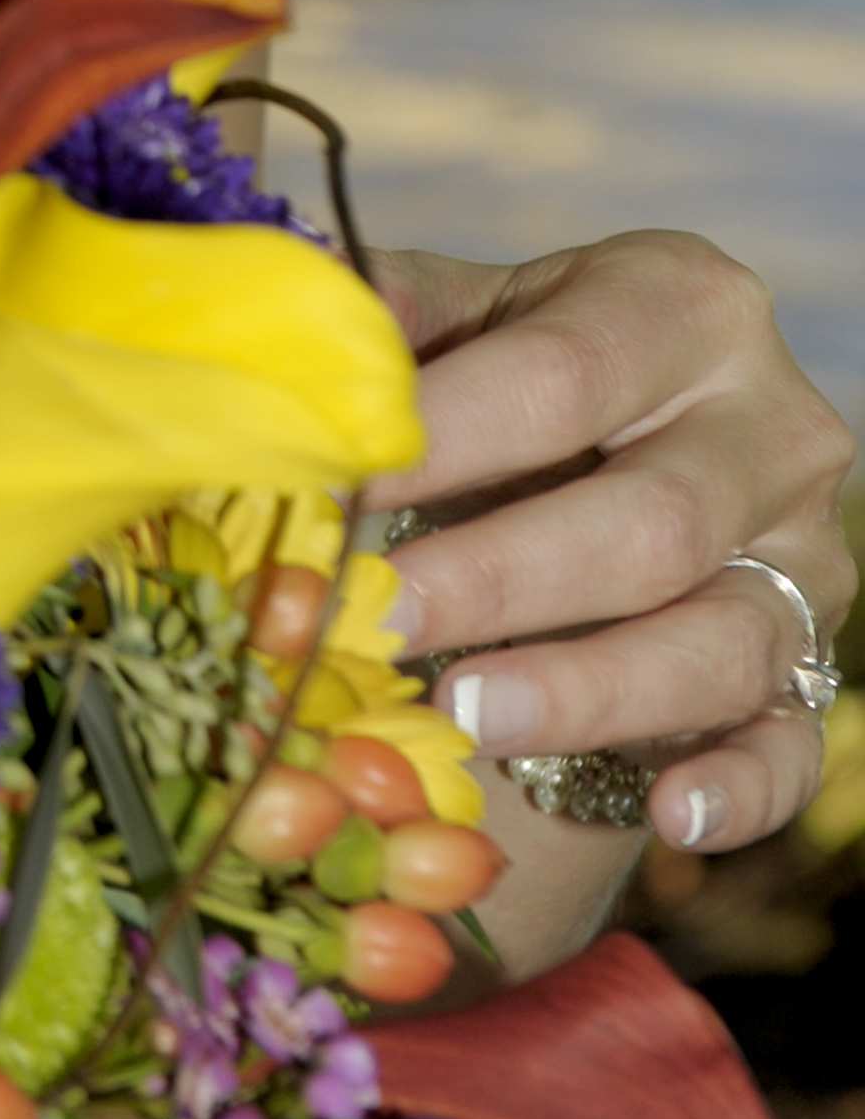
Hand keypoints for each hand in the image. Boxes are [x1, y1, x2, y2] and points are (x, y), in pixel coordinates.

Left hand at [371, 232, 856, 855]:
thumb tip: (305, 334)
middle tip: (383, 618)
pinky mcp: (813, 670)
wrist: (628, 447)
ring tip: (464, 713)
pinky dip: (736, 787)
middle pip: (652, 517)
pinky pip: (790, 741)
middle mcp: (771, 428)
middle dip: (503, 576)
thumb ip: (396, 313)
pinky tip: (666, 813)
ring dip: (587, 690)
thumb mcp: (474, 314)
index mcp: (685, 306)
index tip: (343, 487)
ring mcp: (806, 559)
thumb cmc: (527, 373)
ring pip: (721, 640)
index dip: (447, 433)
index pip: (563, 372)